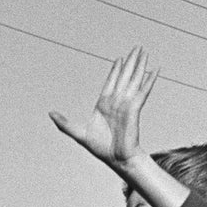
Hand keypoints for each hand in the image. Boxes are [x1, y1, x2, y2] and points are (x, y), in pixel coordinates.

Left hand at [50, 46, 158, 168]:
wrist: (117, 159)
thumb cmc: (101, 148)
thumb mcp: (78, 133)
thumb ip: (65, 124)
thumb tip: (50, 113)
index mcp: (104, 104)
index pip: (111, 81)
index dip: (115, 70)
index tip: (119, 59)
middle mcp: (117, 101)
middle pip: (124, 76)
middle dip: (130, 61)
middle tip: (136, 47)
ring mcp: (127, 103)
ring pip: (134, 79)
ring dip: (139, 65)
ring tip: (144, 51)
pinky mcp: (135, 108)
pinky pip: (143, 91)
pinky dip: (149, 80)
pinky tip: (155, 70)